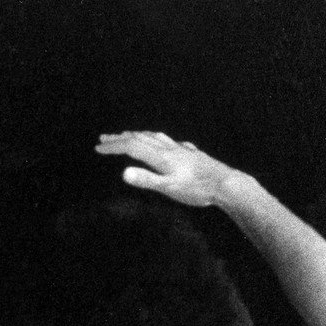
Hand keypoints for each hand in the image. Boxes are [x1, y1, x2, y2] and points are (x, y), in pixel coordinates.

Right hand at [94, 131, 240, 208]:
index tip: (98, 147)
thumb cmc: (197, 189)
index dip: (114, 147)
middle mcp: (169, 148)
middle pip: (140, 138)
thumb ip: (146, 179)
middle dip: (120, 138)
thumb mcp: (169, 188)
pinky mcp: (190, 154)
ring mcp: (180, 150)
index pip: (132, 147)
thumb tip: (123, 172)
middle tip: (104, 138)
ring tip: (127, 135)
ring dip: (137, 135)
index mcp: (161, 156)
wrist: (226, 184)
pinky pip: (169, 141)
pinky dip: (157, 139)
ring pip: (154, 137)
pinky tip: (162, 142)